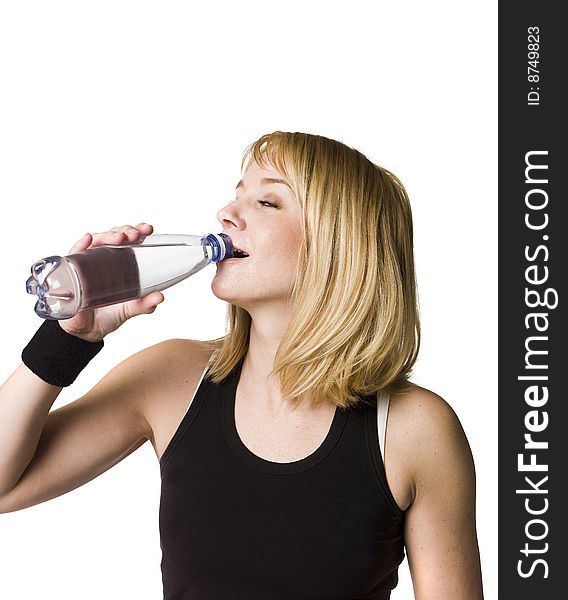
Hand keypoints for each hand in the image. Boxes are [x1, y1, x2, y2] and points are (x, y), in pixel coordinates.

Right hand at [58, 223, 164, 341]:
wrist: (87, 332)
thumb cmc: (109, 315)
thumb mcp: (129, 309)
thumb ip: (144, 305)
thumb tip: (160, 297)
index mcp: (120, 263)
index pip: (128, 240)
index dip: (137, 230)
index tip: (148, 229)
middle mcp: (103, 259)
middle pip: (112, 236)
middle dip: (125, 231)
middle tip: (135, 235)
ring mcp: (86, 263)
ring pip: (96, 241)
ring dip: (108, 235)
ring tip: (119, 237)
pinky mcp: (70, 272)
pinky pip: (73, 254)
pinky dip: (80, 245)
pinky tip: (88, 240)